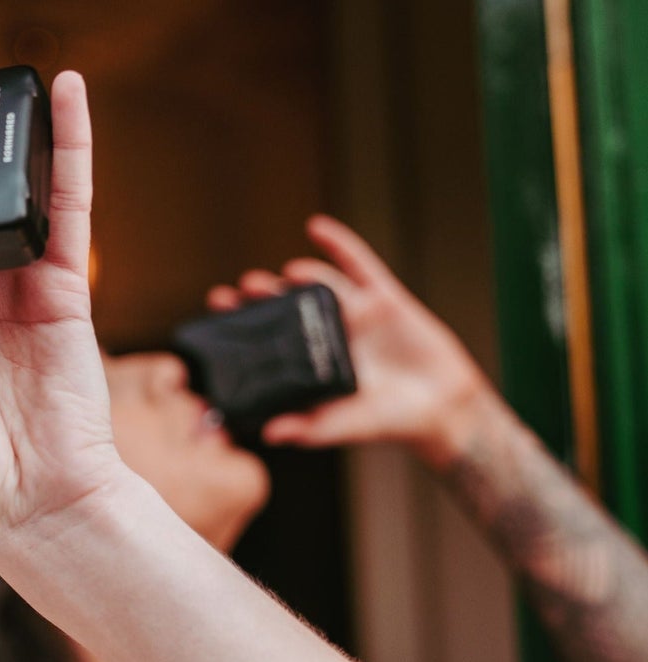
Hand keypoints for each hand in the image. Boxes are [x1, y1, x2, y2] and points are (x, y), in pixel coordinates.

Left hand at [205, 215, 494, 464]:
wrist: (442, 408)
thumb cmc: (388, 420)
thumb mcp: (342, 426)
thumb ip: (307, 428)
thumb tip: (267, 434)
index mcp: (310, 360)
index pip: (268, 336)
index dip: (242, 322)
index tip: (217, 308)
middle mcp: (326, 332)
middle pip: (287, 305)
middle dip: (263, 295)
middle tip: (242, 289)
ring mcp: (354, 312)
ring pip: (319, 284)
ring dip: (300, 274)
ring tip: (285, 273)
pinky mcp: (384, 297)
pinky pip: (359, 264)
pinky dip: (339, 244)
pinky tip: (317, 227)